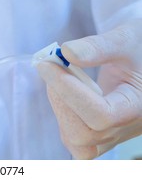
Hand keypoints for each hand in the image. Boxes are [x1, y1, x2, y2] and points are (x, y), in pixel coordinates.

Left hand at [37, 19, 141, 158]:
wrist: (140, 53)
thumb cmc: (137, 45)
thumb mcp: (124, 38)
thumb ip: (98, 46)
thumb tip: (66, 53)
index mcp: (138, 105)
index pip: (101, 115)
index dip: (68, 91)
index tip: (47, 65)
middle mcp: (127, 126)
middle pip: (85, 135)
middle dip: (60, 100)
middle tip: (50, 68)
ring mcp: (113, 133)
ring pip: (77, 143)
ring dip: (59, 108)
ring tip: (58, 77)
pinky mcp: (100, 131)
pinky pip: (75, 138)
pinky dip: (62, 115)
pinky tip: (62, 90)